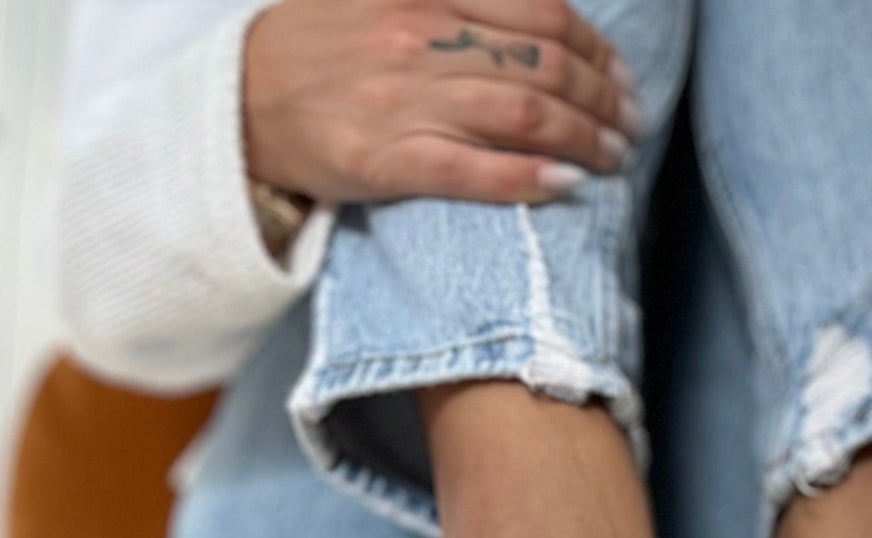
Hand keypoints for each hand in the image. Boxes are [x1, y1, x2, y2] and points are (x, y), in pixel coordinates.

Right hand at [244, 0, 640, 205]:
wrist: (240, 101)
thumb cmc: (327, 49)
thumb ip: (464, 0)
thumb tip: (543, 15)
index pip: (542, 11)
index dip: (596, 48)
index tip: (621, 78)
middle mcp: (422, 37)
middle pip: (544, 66)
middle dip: (603, 99)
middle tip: (631, 126)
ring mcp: (403, 101)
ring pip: (523, 115)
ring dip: (585, 139)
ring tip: (614, 158)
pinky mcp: (386, 161)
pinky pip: (475, 171)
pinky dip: (530, 177)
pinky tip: (568, 185)